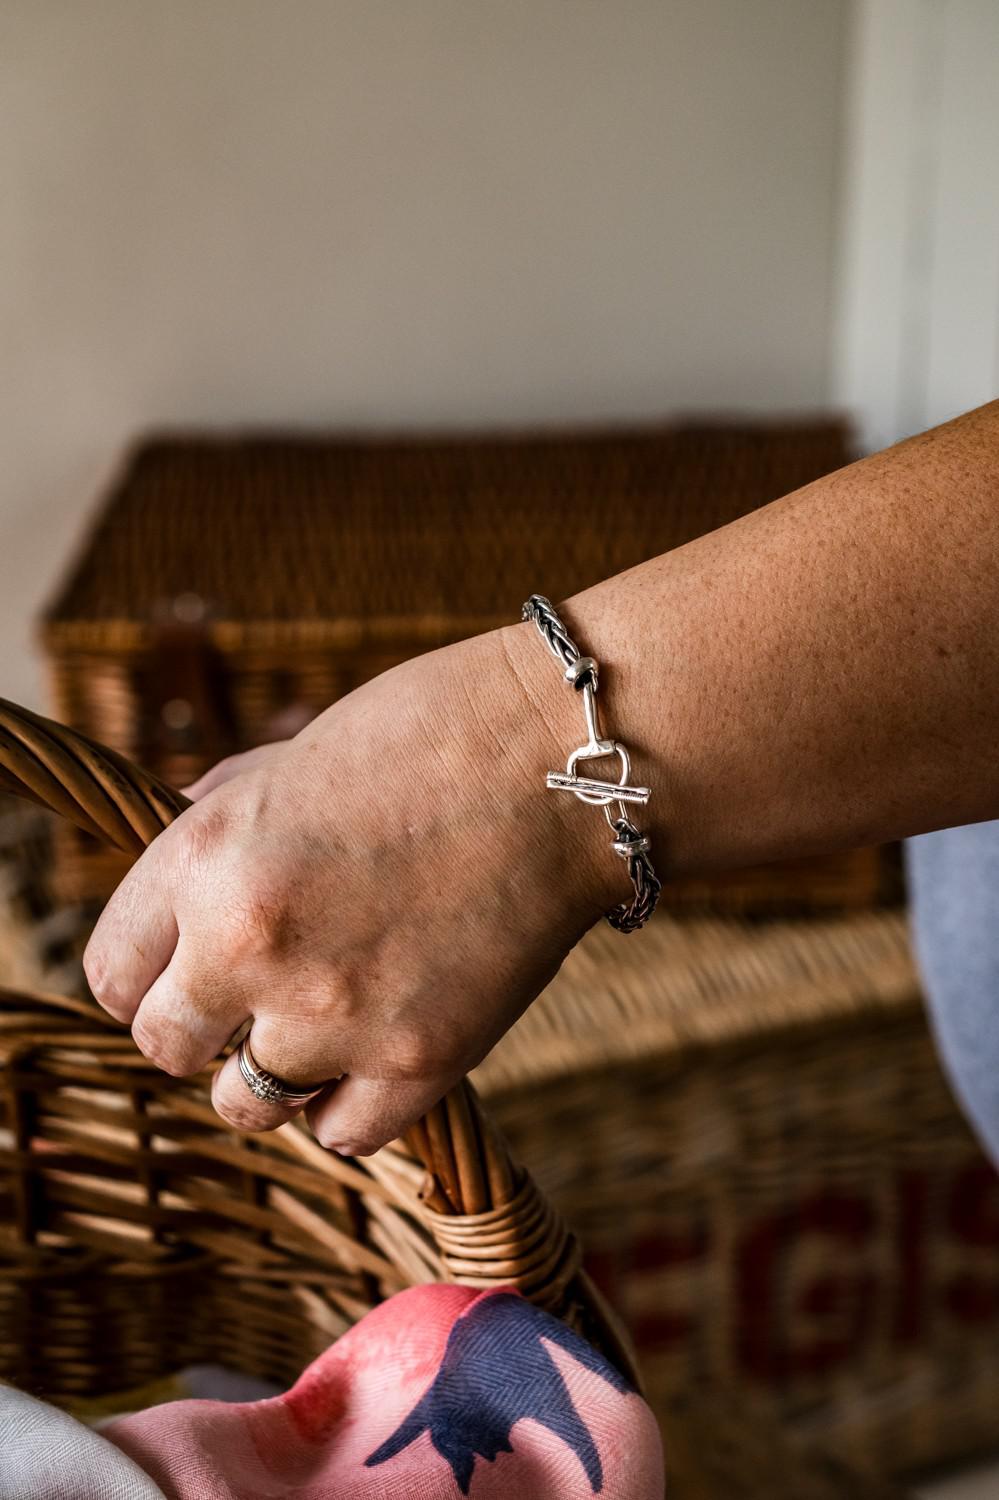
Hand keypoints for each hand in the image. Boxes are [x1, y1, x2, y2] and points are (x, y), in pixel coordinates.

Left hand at [83, 624, 613, 1153]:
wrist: (570, 760)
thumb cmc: (435, 731)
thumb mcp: (293, 757)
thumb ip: (220, 824)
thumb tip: (177, 883)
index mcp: (205, 857)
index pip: (111, 971)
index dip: (144, 974)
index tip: (177, 971)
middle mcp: (250, 947)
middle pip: (165, 1047)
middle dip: (200, 1026)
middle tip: (249, 998)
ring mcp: (335, 1013)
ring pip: (244, 1105)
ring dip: (270, 1074)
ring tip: (317, 1026)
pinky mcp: (421, 1059)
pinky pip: (343, 1133)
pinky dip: (350, 1105)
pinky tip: (373, 1053)